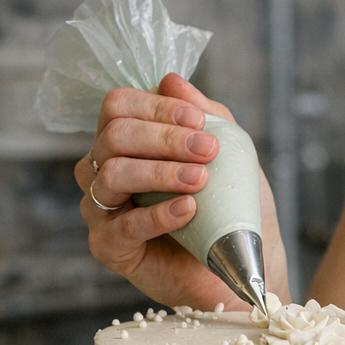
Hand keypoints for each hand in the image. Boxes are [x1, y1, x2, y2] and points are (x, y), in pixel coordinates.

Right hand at [75, 72, 287, 310]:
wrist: (243, 264)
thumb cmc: (231, 207)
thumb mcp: (230, 153)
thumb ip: (205, 115)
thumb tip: (170, 80)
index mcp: (128, 142)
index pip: (117, 106)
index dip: (156, 108)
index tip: (198, 122)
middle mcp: (105, 171)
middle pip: (113, 135)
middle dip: (163, 137)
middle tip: (207, 151)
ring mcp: (102, 209)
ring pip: (111, 173)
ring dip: (160, 171)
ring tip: (200, 180)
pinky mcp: (109, 247)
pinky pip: (122, 225)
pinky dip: (158, 214)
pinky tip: (188, 209)